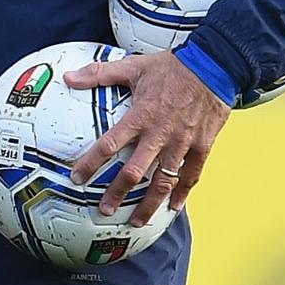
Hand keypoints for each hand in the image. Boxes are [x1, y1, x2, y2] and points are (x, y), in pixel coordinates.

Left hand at [67, 50, 231, 224]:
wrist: (214, 64)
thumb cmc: (173, 66)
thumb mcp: (134, 66)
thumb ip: (100, 73)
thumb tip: (69, 77)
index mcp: (141, 116)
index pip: (110, 144)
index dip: (91, 163)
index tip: (77, 178)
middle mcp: (160, 134)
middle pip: (134, 172)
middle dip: (117, 194)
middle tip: (104, 210)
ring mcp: (183, 143)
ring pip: (163, 181)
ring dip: (149, 203)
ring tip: (137, 220)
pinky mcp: (202, 146)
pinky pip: (191, 175)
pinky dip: (182, 193)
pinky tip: (173, 207)